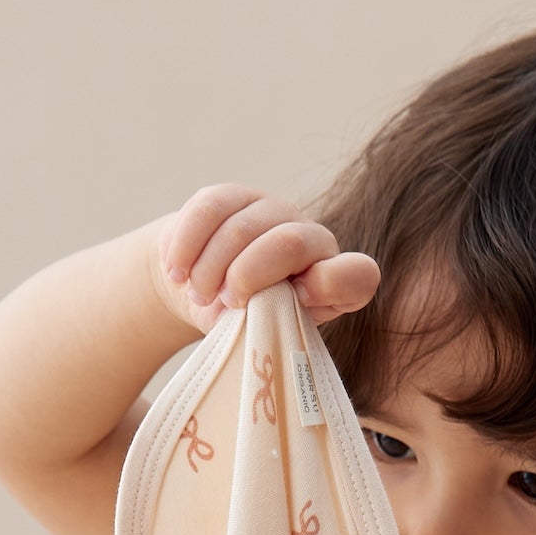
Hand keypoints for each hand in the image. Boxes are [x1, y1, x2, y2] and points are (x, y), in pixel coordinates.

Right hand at [149, 187, 378, 337]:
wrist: (205, 293)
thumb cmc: (245, 326)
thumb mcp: (264, 339)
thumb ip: (274, 331)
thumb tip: (262, 323)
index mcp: (334, 281)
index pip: (358, 275)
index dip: (331, 284)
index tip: (296, 300)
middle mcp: (313, 239)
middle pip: (290, 242)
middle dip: (247, 276)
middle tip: (224, 302)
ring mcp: (275, 211)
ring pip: (242, 226)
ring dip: (210, 268)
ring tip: (198, 294)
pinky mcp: (235, 196)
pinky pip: (208, 210)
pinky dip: (186, 246)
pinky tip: (177, 270)